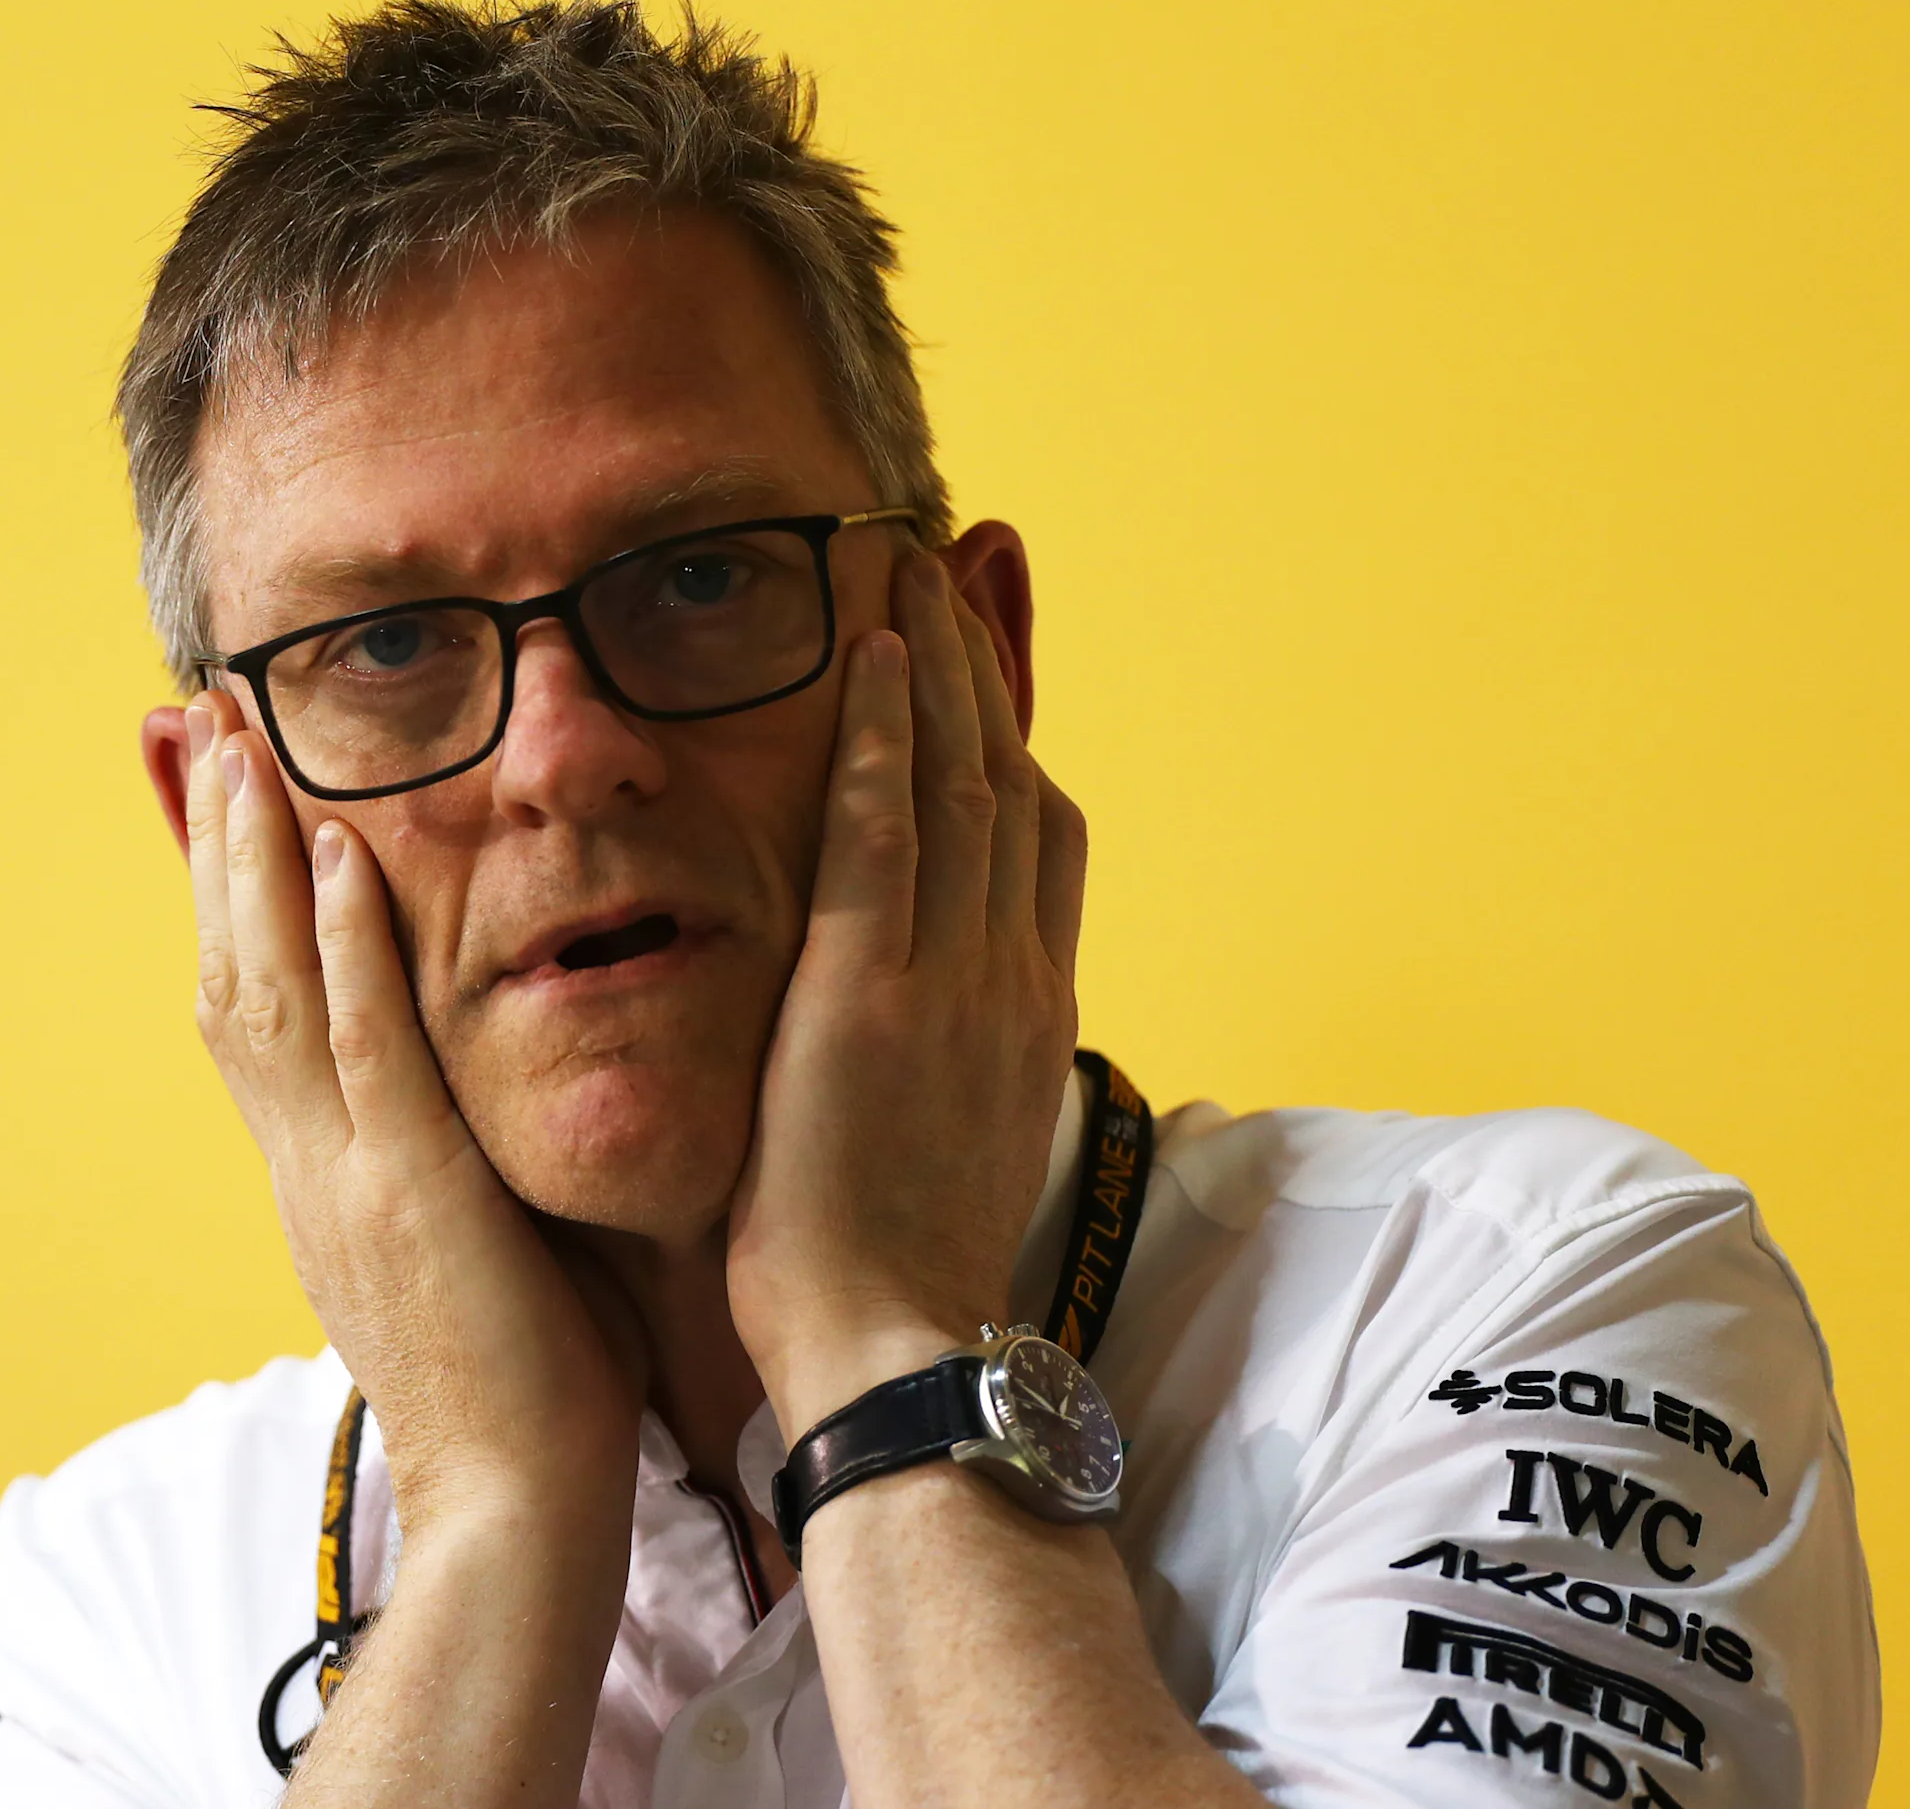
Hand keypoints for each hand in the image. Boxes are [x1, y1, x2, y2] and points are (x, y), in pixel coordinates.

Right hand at [179, 694, 648, 1533]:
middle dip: (211, 841)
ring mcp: (344, 1173)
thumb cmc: (519, 1384)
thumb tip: (449, 1101)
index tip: (210, 789)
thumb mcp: (457, 1242)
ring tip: (240, 744)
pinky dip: (339, 946)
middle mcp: (305, 1161)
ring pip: (269, 987)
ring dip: (250, 859)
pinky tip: (332, 856)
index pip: (250, 1005)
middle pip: (230, 969)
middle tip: (190, 719)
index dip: (222, 895)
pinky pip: (362, 1047)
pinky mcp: (407, 1190)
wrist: (512, 1503)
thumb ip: (438, 1158)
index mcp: (320, 1172)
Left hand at [725, 548, 1089, 1437]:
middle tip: (959, 556)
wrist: (894, 1352)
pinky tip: (870, 655)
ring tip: (905, 562)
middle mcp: (1008, 976)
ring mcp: (949, 979)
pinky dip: (884, 735)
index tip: (990, 656)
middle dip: (985, 661)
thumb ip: (937, 1063)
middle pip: (1013, 779)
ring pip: (962, 781)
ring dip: (936, 662)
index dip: (1016, 734)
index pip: (1038, 840)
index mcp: (1023, 1014)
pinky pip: (886, 833)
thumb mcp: (939, 1144)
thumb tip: (924, 1033)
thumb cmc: (890, 1274)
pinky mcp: (871, 993)